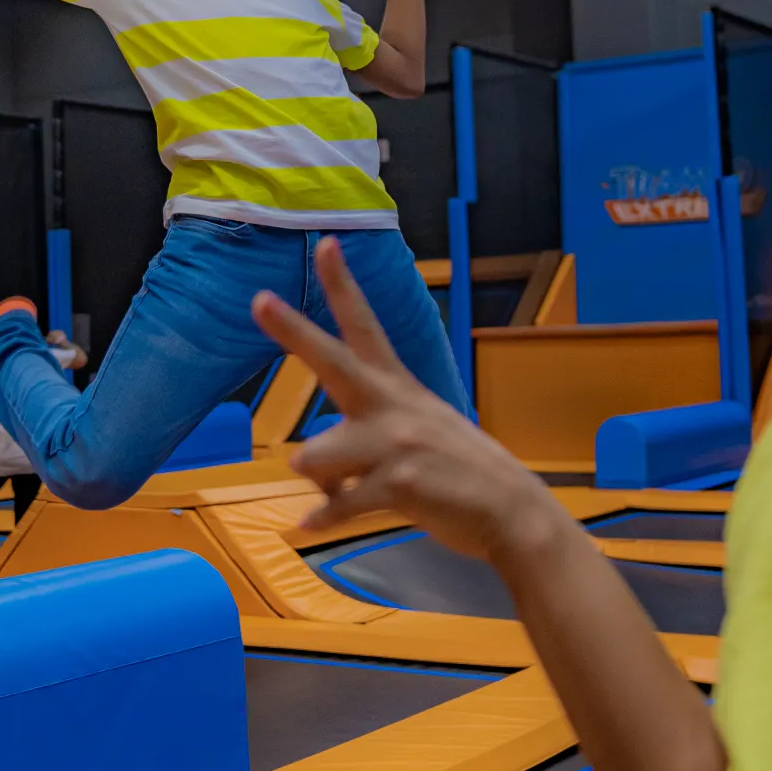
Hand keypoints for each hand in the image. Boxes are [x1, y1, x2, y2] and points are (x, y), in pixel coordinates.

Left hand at [250, 238, 568, 565]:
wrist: (512, 511)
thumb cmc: (459, 473)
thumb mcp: (419, 435)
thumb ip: (364, 439)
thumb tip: (310, 465)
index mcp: (398, 388)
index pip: (366, 326)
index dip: (343, 286)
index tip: (325, 244)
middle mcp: (393, 407)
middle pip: (333, 361)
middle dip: (293, 331)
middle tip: (259, 299)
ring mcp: (395, 444)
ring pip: (317, 455)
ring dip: (318, 478)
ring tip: (334, 491)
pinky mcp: (398, 485)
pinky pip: (338, 504)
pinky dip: (322, 518)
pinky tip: (309, 526)